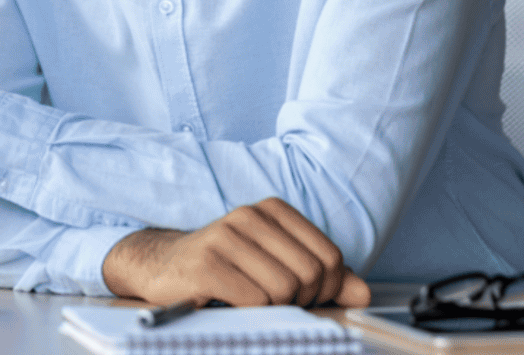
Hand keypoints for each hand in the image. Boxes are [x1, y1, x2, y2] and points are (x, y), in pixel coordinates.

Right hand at [102, 198, 371, 308]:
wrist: (160, 266)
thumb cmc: (224, 267)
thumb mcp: (276, 265)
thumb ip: (323, 278)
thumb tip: (363, 294)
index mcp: (273, 210)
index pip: (330, 258)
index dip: (325, 290)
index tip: (303, 297)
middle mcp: (249, 215)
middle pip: (310, 275)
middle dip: (301, 302)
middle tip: (276, 304)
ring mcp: (225, 236)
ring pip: (284, 290)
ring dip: (273, 309)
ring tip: (251, 302)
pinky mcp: (206, 263)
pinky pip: (254, 301)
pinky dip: (251, 312)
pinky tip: (233, 304)